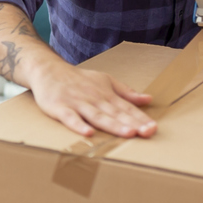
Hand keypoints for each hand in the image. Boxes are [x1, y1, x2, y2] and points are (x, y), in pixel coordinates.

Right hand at [30, 59, 155, 137]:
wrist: (48, 69)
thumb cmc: (78, 79)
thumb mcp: (105, 81)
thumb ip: (126, 92)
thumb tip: (148, 99)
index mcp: (106, 94)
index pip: (126, 108)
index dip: (140, 118)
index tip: (153, 128)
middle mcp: (94, 99)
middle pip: (115, 113)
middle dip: (132, 123)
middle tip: (148, 132)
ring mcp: (77, 103)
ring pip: (97, 116)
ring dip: (113, 125)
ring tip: (128, 133)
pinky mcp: (59, 108)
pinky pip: (70, 118)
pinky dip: (78, 125)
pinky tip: (88, 133)